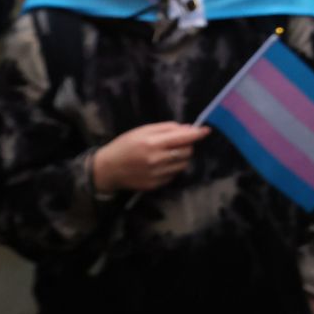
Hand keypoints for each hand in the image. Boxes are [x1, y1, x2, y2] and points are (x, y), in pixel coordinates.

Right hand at [92, 122, 211, 192]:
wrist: (107, 169)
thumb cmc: (124, 145)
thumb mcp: (142, 131)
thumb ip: (166, 128)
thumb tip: (188, 128)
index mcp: (152, 143)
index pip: (183, 138)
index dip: (197, 134)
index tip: (206, 130)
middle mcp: (156, 160)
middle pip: (186, 152)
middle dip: (188, 145)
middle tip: (180, 142)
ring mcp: (156, 174)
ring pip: (183, 164)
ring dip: (181, 157)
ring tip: (169, 153)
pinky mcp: (155, 185)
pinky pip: (174, 175)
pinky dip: (173, 168)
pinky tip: (162, 164)